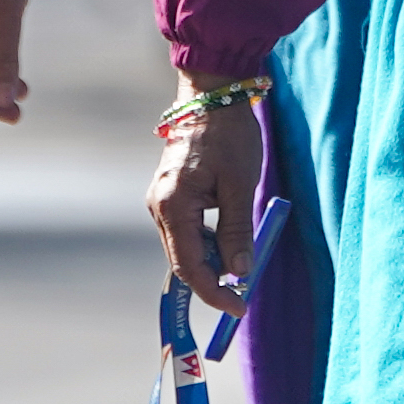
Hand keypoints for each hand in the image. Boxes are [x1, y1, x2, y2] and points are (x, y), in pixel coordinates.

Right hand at [150, 101, 266, 316]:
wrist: (213, 96)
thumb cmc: (229, 136)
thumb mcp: (240, 185)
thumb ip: (237, 230)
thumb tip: (239, 272)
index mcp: (172, 206)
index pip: (189, 267)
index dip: (214, 293)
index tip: (239, 308)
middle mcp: (159, 207)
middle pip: (183, 261)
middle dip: (212, 282)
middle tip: (243, 296)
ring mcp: (162, 201)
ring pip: (185, 248)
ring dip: (212, 263)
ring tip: (242, 267)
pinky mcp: (171, 195)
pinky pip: (187, 231)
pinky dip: (208, 244)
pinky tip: (229, 244)